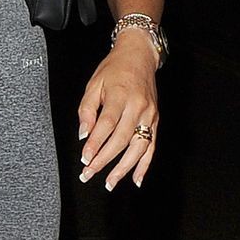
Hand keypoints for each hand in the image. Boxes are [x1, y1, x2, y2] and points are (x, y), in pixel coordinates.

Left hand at [76, 44, 158, 189]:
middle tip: (89, 174)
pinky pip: (152, 146)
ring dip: (123, 168)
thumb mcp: (93, 84)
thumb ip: (87, 110)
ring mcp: (150, 114)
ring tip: (109, 182)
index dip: (95, 144)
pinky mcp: (156, 120)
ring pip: (138, 147)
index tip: (85, 158)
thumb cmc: (114, 69)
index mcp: (120, 95)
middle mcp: (138, 106)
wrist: (140, 56)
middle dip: (104, 160)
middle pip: (121, 139)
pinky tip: (136, 179)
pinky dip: (145, 165)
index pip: (107, 124)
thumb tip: (83, 135)